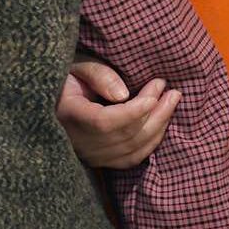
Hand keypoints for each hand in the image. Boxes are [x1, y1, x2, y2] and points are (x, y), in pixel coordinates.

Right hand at [56, 60, 176, 169]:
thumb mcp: (77, 67)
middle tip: (173, 92)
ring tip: (172, 103)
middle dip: (155, 113)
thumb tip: (123, 94)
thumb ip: (98, 75)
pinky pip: (130, 159)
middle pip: (125, 136)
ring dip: (158, 127)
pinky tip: (162, 124)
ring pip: (132, 149)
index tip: (158, 88)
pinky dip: (151, 144)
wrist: (55, 101)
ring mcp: (89, 156)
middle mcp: (78, 143)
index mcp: (68, 116)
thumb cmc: (67, 78)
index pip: (105, 122)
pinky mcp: (99, 161)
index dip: (135, 110)